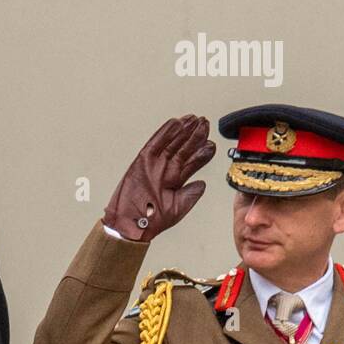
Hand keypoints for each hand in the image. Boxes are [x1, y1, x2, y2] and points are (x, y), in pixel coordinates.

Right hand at [103, 114, 215, 241]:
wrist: (132, 224)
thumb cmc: (151, 221)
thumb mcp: (177, 208)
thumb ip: (191, 195)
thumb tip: (202, 184)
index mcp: (174, 182)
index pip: (191, 162)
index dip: (202, 152)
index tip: (212, 144)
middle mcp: (165, 170)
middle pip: (183, 148)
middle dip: (195, 136)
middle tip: (205, 123)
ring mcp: (154, 164)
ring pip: (171, 142)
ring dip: (183, 130)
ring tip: (195, 119)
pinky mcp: (143, 160)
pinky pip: (155, 142)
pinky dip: (165, 133)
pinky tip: (176, 123)